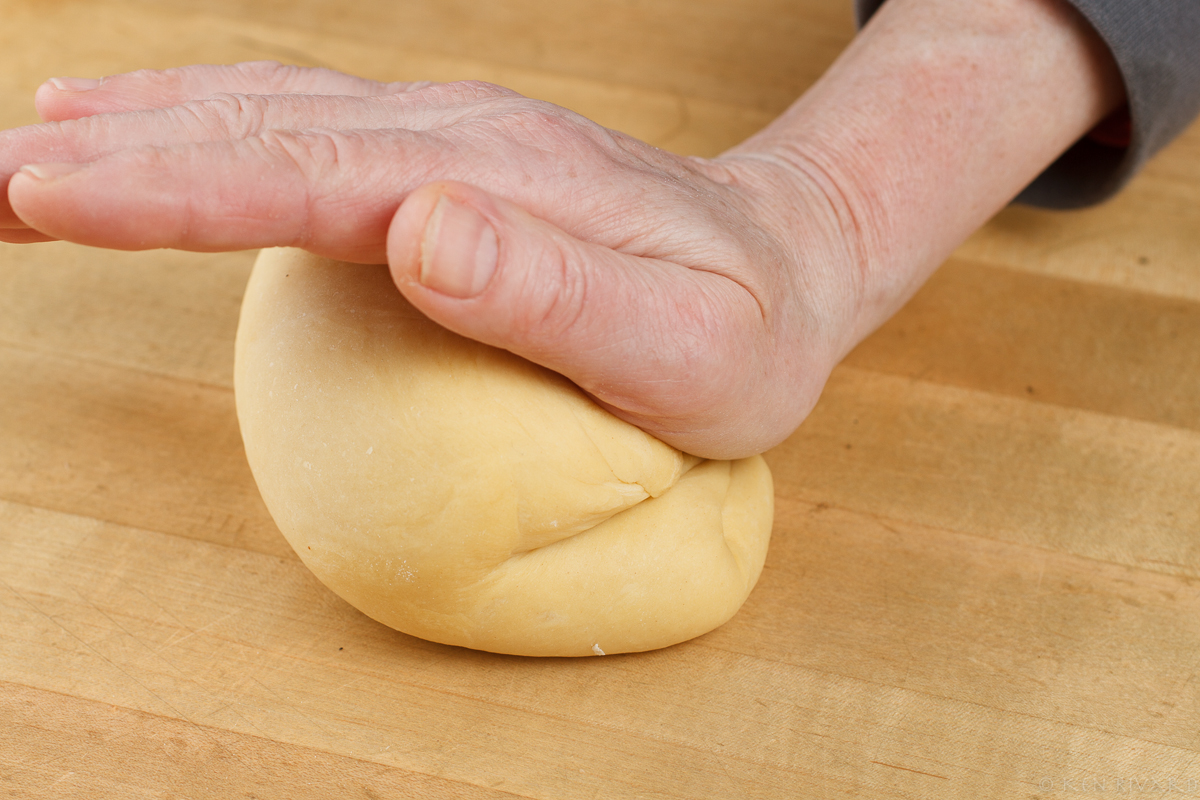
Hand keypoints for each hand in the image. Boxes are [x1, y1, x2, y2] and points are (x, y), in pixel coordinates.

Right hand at [1, 61, 867, 458]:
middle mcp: (455, 139)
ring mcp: (446, 140)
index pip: (305, 175)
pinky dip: (209, 129)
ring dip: (136, 133)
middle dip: (107, 155)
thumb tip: (419, 231)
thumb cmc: (744, 334)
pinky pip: (305, 132)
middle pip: (257, 130)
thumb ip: (557, 293)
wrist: (790, 266)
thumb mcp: (683, 347)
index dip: (171, 187)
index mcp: (495, 183)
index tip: (47, 190)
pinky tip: (147, 133)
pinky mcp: (445, 160)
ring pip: (265, 117)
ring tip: (20, 158)